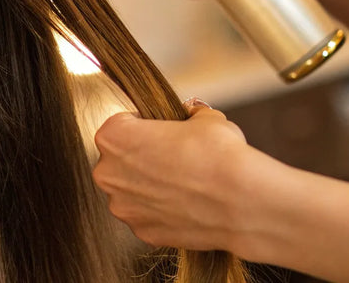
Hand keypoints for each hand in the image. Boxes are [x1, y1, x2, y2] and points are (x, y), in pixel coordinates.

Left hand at [93, 102, 269, 253]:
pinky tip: (186, 205)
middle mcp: (108, 173)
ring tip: (183, 184)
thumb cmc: (219, 153)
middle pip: (120, 161)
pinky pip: (147, 216)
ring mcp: (123, 207)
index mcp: (114, 137)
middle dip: (141, 159)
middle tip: (173, 159)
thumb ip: (188, 115)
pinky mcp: (142, 232)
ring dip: (149, 187)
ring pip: (131, 192)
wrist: (240, 200)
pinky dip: (162, 211)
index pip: (120, 125)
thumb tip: (190, 115)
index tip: (160, 131)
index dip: (143, 126)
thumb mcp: (205, 118)